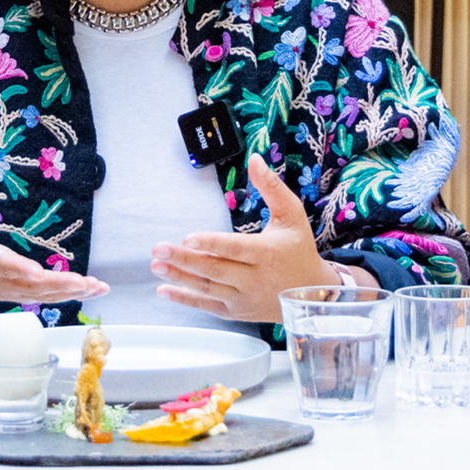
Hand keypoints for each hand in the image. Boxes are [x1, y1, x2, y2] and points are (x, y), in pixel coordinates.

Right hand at [0, 182, 108, 318]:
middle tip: (81, 282)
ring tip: (97, 286)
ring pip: (47, 295)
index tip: (36, 271)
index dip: (20, 268)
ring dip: (74, 291)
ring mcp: (19, 291)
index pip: (3, 265)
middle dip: (58, 285)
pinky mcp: (31, 294)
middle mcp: (4, 281)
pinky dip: (78, 294)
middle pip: (33, 286)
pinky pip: (55, 297)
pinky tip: (98, 290)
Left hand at [151, 153, 339, 322]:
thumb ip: (272, 187)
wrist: (312, 294)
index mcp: (266, 253)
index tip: (188, 238)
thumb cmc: (299, 249)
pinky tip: (163, 290)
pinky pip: (207, 306)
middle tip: (158, 249)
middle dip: (184, 259)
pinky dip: (185, 299)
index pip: (234, 248)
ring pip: (207, 288)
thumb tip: (255, 158)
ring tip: (156, 265)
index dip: (211, 243)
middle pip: (214, 268)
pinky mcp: (236, 311)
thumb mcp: (291, 215)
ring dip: (179, 277)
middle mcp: (254, 278)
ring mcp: (244, 297)